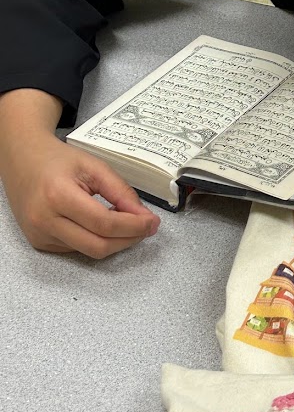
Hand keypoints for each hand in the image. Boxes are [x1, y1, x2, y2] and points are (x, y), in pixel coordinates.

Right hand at [0, 131, 159, 257]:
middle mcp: (44, 220)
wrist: (22, 161)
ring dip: (115, 241)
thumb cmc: (57, 159)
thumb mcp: (94, 166)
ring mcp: (39, 235)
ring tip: (127, 222)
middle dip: (128, 240)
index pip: (103, 223)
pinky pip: (77, 249)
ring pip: (88, 251)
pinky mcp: (39, 243)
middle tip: (147, 228)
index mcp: (58, 195)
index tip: (152, 222)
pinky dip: (96, 240)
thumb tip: (142, 216)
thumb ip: (120, 191)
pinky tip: (104, 225)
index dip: (133, 226)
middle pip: (97, 246)